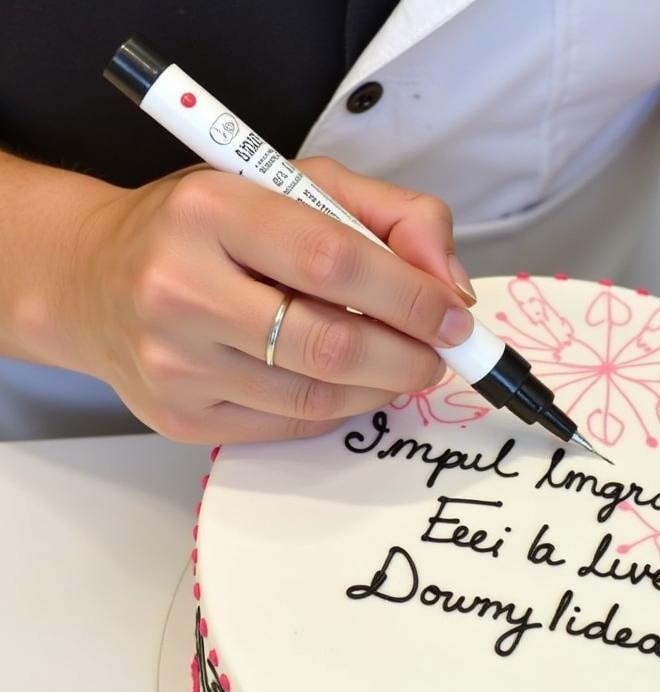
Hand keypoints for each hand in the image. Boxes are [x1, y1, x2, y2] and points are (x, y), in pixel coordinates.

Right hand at [61, 157, 476, 441]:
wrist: (92, 280)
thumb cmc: (202, 229)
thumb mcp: (293, 185)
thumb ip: (388, 215)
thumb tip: (449, 284)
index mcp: (210, 211)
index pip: (334, 260)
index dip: (411, 296)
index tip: (454, 317)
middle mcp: (180, 288)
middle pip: (330, 343)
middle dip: (408, 357)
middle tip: (438, 355)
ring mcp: (174, 363)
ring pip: (316, 396)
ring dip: (381, 388)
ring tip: (401, 367)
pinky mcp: (179, 416)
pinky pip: (289, 425)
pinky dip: (337, 409)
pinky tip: (346, 385)